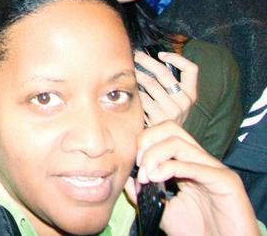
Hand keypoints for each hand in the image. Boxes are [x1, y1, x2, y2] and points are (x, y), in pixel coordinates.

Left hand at [128, 122, 258, 235]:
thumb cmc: (198, 231)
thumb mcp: (162, 210)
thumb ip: (144, 193)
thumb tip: (127, 178)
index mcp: (186, 163)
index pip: (162, 134)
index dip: (143, 144)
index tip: (135, 167)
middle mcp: (200, 161)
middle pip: (170, 128)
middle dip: (147, 141)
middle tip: (141, 166)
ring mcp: (214, 168)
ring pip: (178, 141)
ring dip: (154, 156)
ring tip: (148, 177)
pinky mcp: (226, 180)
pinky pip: (194, 164)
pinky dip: (170, 168)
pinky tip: (157, 178)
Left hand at [134, 50, 197, 126]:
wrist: (164, 139)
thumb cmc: (164, 113)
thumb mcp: (174, 99)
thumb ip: (168, 83)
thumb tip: (148, 57)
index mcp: (191, 94)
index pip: (191, 69)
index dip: (177, 58)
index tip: (161, 54)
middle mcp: (184, 101)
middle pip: (164, 73)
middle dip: (146, 60)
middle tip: (135, 54)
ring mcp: (172, 110)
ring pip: (150, 83)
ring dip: (136, 73)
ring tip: (129, 69)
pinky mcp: (158, 117)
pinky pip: (142, 96)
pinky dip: (134, 89)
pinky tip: (128, 87)